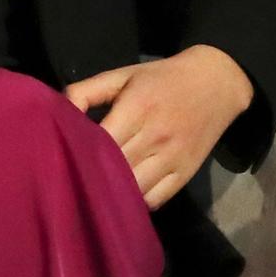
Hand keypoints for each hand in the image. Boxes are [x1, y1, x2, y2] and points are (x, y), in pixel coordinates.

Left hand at [63, 46, 254, 208]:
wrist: (217, 82)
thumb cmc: (163, 78)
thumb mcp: (123, 75)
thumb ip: (86, 91)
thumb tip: (58, 114)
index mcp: (137, 107)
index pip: (101, 142)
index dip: (80, 153)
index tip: (66, 157)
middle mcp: (155, 135)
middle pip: (115, 168)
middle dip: (92, 176)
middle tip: (74, 179)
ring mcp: (172, 158)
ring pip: (134, 189)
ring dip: (114, 192)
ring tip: (99, 190)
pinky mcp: (186, 173)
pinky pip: (156, 199)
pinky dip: (138, 201)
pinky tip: (126, 194)